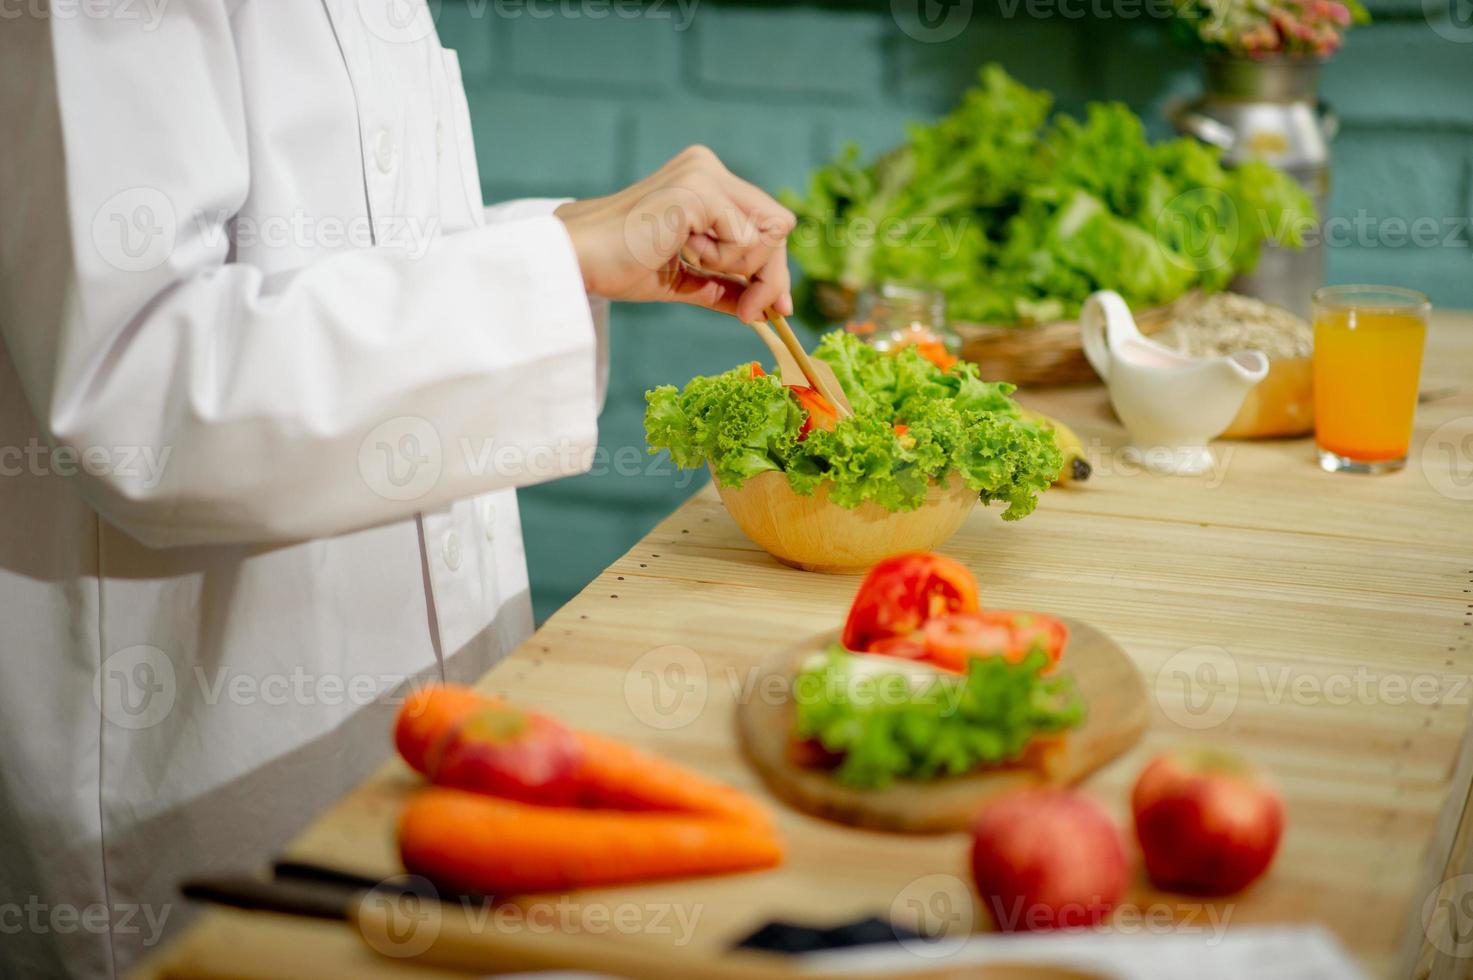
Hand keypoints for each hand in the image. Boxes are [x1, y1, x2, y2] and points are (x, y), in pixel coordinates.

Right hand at [554, 146, 795, 322]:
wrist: (578, 260)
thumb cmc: (618, 266)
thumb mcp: (684, 280)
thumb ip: (724, 286)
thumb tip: (765, 309)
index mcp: (702, 180)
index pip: (765, 222)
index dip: (774, 267)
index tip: (772, 309)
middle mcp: (707, 167)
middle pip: (778, 224)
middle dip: (771, 276)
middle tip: (754, 314)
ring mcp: (704, 174)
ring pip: (770, 232)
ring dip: (737, 267)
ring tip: (688, 260)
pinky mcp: (700, 190)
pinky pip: (745, 240)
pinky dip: (722, 261)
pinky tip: (682, 251)